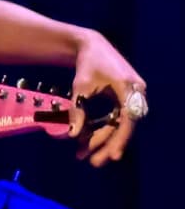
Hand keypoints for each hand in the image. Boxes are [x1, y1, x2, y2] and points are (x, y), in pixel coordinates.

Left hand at [69, 30, 146, 165]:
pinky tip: (86, 140)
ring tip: (84, 155)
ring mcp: (132, 96)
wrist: (91, 45)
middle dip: (108, 145)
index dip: (121, 139)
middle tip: (93, 162)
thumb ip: (78, 109)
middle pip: (124, 126)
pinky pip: (115, 118)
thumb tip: (72, 135)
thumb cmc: (86, 63)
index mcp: (129, 87)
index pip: (128, 119)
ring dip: (102, 139)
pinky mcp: (124, 99)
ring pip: (119, 125)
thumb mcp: (80, 86)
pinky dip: (102, 128)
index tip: (113, 156)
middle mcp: (136, 93)